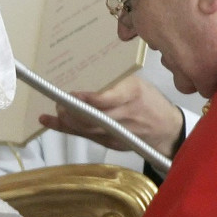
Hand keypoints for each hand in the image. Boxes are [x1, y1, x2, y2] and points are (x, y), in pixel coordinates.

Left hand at [39, 75, 183, 157]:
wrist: (167, 129)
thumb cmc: (149, 101)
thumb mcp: (137, 84)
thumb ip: (114, 84)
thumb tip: (82, 73)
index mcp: (133, 94)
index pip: (109, 100)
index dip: (90, 100)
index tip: (74, 95)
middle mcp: (125, 116)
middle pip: (94, 117)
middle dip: (73, 111)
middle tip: (59, 102)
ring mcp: (118, 133)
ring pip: (87, 129)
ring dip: (68, 120)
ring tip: (56, 110)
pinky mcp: (112, 143)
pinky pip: (86, 136)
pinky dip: (67, 129)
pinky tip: (49, 122)